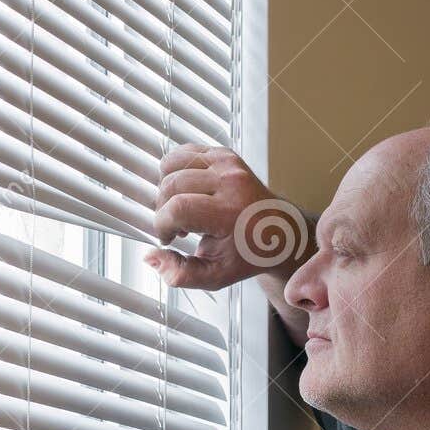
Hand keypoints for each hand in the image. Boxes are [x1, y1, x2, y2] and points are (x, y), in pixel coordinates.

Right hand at [144, 144, 311, 291]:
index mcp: (231, 212)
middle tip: (175, 227)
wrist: (280, 231)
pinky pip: (184, 153)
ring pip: (172, 164)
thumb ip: (179, 273)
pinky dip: (175, 172)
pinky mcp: (225, 155)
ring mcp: (228, 164)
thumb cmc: (247, 254)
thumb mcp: (215, 276)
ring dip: (166, 189)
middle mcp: (231, 182)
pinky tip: (186, 193)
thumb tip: (149, 257)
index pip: (178, 209)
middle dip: (162, 209)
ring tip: (181, 208)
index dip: (163, 226)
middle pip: (171, 185)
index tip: (169, 239)